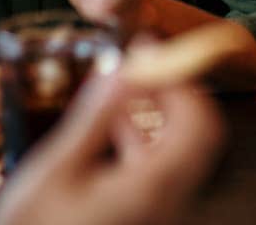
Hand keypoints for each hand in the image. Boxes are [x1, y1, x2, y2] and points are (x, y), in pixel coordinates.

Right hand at [0, 74, 221, 224]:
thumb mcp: (55, 171)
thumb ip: (94, 118)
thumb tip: (124, 68)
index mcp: (152, 189)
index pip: (201, 123)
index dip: (182, 78)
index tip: (149, 48)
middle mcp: (168, 204)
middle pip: (197, 136)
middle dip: (172, 91)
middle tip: (139, 62)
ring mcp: (159, 216)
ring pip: (179, 154)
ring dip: (158, 115)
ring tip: (121, 86)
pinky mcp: (144, 221)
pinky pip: (160, 174)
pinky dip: (144, 142)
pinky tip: (110, 129)